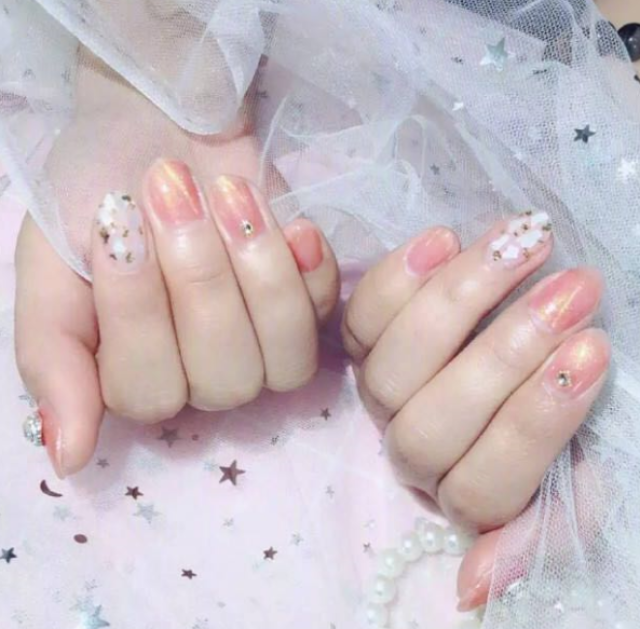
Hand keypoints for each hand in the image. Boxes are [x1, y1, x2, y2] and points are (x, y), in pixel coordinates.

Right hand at [15, 162, 338, 478]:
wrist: (154, 128)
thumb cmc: (95, 195)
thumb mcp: (46, 270)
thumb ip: (53, 358)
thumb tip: (69, 457)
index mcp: (137, 375)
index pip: (149, 393)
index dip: (138, 314)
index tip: (117, 224)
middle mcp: (206, 374)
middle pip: (226, 379)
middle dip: (201, 281)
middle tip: (171, 192)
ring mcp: (264, 342)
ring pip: (286, 360)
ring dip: (259, 273)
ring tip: (229, 195)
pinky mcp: (310, 300)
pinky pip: (326, 312)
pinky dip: (311, 268)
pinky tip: (292, 225)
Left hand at [342, 213, 609, 609]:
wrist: (536, 322)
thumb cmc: (562, 396)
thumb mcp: (574, 470)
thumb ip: (540, 526)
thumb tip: (477, 591)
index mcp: (468, 491)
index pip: (485, 485)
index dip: (537, 424)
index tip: (595, 352)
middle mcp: (413, 447)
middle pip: (433, 422)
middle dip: (507, 355)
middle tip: (575, 287)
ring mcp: (381, 392)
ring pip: (394, 367)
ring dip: (461, 303)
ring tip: (521, 246)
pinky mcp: (360, 340)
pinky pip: (360, 317)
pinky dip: (399, 279)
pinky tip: (444, 238)